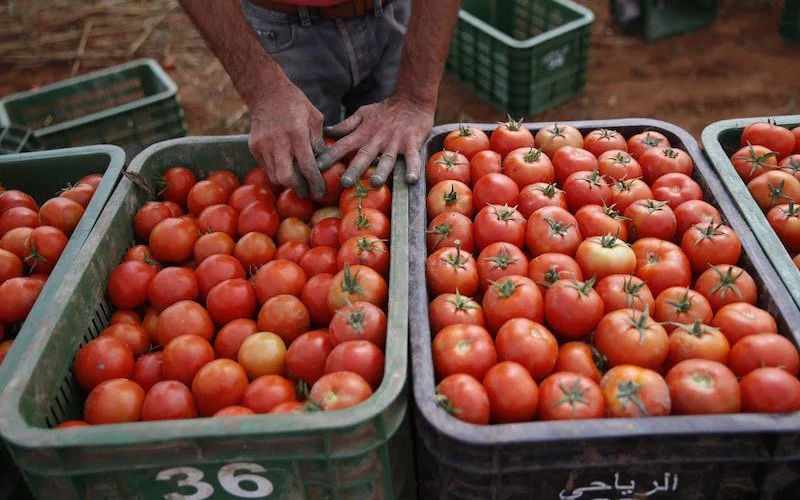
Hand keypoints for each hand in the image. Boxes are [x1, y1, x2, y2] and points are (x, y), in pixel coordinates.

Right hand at [247, 79, 326, 198]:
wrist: (266, 92)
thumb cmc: (295, 104)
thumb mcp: (315, 118)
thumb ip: (319, 141)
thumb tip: (323, 163)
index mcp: (297, 134)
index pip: (307, 167)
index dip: (315, 183)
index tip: (320, 192)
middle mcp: (278, 142)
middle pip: (286, 178)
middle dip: (299, 188)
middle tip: (308, 191)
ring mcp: (263, 145)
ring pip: (274, 176)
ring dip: (287, 182)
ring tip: (298, 181)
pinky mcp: (254, 147)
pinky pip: (266, 168)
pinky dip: (276, 172)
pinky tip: (285, 167)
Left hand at [316, 95, 433, 186]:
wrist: (411, 100)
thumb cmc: (385, 111)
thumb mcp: (363, 114)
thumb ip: (346, 125)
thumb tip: (326, 131)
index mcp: (363, 133)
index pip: (343, 145)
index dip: (330, 155)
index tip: (317, 167)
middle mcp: (377, 139)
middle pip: (364, 155)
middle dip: (354, 169)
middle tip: (345, 183)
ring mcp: (395, 142)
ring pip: (387, 158)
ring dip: (382, 170)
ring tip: (376, 183)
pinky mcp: (412, 143)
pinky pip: (413, 158)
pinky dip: (413, 168)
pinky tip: (410, 180)